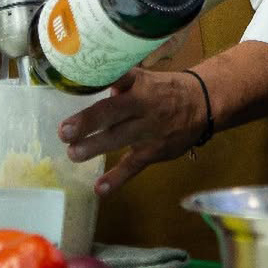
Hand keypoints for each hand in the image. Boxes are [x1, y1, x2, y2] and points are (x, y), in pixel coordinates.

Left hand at [58, 67, 207, 193]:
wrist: (203, 104)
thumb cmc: (167, 89)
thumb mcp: (147, 78)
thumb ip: (122, 82)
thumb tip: (95, 86)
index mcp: (141, 85)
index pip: (119, 79)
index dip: (99, 82)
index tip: (76, 86)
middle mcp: (144, 106)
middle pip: (114, 112)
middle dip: (89, 122)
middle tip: (65, 131)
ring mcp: (150, 131)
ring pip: (120, 139)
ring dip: (95, 146)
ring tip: (73, 154)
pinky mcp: (154, 152)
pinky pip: (134, 166)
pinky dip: (117, 179)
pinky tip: (100, 189)